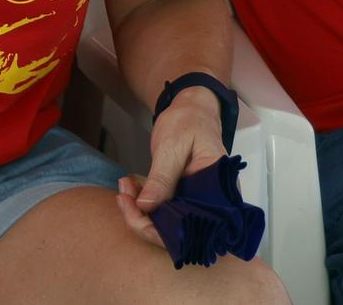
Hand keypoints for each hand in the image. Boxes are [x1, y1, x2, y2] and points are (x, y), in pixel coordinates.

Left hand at [116, 86, 225, 246]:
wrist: (192, 109)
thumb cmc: (188, 122)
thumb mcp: (172, 146)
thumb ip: (162, 177)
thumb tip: (146, 207)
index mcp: (220, 194)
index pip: (193, 229)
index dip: (159, 229)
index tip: (132, 206)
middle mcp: (213, 204)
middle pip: (178, 232)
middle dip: (143, 218)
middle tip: (122, 194)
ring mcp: (199, 202)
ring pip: (168, 223)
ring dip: (141, 210)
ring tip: (124, 186)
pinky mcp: (186, 197)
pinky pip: (166, 210)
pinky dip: (146, 202)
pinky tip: (131, 187)